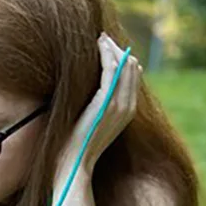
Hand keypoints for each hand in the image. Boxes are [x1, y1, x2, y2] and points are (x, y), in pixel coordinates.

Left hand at [56, 33, 141, 183]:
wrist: (73, 167)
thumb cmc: (74, 150)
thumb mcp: (89, 124)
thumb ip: (95, 107)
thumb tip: (90, 93)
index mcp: (125, 112)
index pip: (132, 76)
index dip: (121, 59)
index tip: (106, 49)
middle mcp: (127, 107)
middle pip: (131, 67)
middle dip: (117, 50)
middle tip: (102, 39)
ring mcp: (120, 104)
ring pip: (123, 65)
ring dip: (112, 48)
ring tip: (99, 38)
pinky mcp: (106, 102)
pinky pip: (112, 69)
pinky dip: (106, 54)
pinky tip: (97, 45)